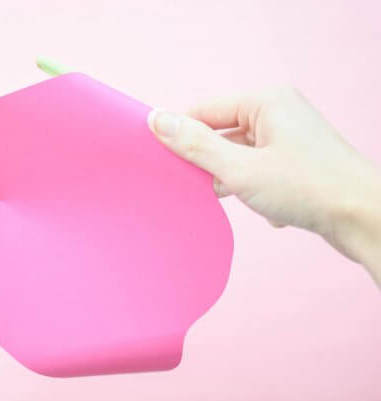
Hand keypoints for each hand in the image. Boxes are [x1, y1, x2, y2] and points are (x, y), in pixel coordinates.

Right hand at [148, 87, 380, 283]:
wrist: (365, 219)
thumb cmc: (308, 189)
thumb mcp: (240, 169)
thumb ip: (196, 145)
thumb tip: (158, 120)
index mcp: (264, 101)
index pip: (204, 110)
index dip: (178, 132)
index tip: (157, 157)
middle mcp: (277, 112)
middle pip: (220, 131)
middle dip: (208, 161)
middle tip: (195, 184)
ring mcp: (288, 137)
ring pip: (237, 152)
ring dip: (229, 177)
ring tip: (236, 196)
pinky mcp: (294, 160)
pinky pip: (256, 167)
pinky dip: (252, 187)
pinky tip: (265, 206)